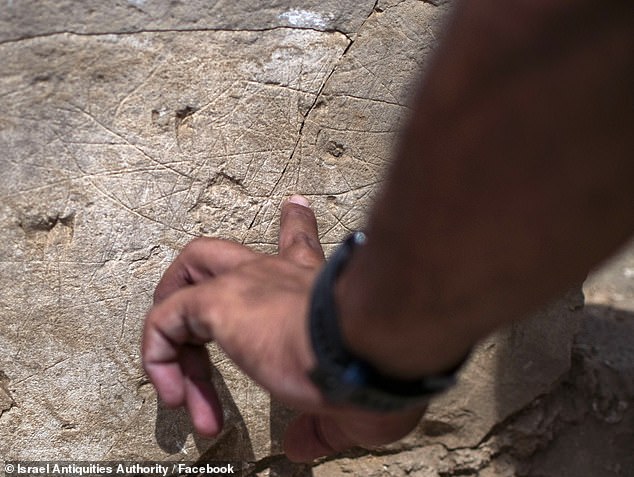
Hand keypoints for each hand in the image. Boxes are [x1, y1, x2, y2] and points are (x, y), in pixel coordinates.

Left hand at [142, 195, 424, 461]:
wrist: (367, 349)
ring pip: (190, 268)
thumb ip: (319, 429)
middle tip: (196, 323)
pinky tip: (174, 396)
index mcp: (311, 291)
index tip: (295, 208)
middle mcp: (276, 276)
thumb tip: (302, 445)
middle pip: (223, 253)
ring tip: (171, 374)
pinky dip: (157, 358)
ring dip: (171, 319)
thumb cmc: (373, 372)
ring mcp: (245, 284)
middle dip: (198, 282)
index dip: (297, 227)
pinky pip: (163, 320)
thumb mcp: (348, 410)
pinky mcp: (218, 303)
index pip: (301, 247)